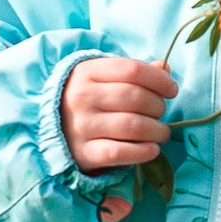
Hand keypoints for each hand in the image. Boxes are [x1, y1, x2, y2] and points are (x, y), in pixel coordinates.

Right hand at [61, 56, 175, 173]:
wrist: (48, 129)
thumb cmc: (86, 99)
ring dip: (157, 131)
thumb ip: (133, 72)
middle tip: (160, 113)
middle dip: (158, 106)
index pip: (132, 70)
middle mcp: (82, 97)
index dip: (159, 79)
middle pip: (136, 97)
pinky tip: (152, 149)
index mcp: (87, 72)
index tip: (171, 90)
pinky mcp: (84, 153)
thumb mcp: (102, 78)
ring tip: (161, 133)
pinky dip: (143, 152)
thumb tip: (164, 68)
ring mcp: (81, 126)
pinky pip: (120, 152)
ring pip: (133, 126)